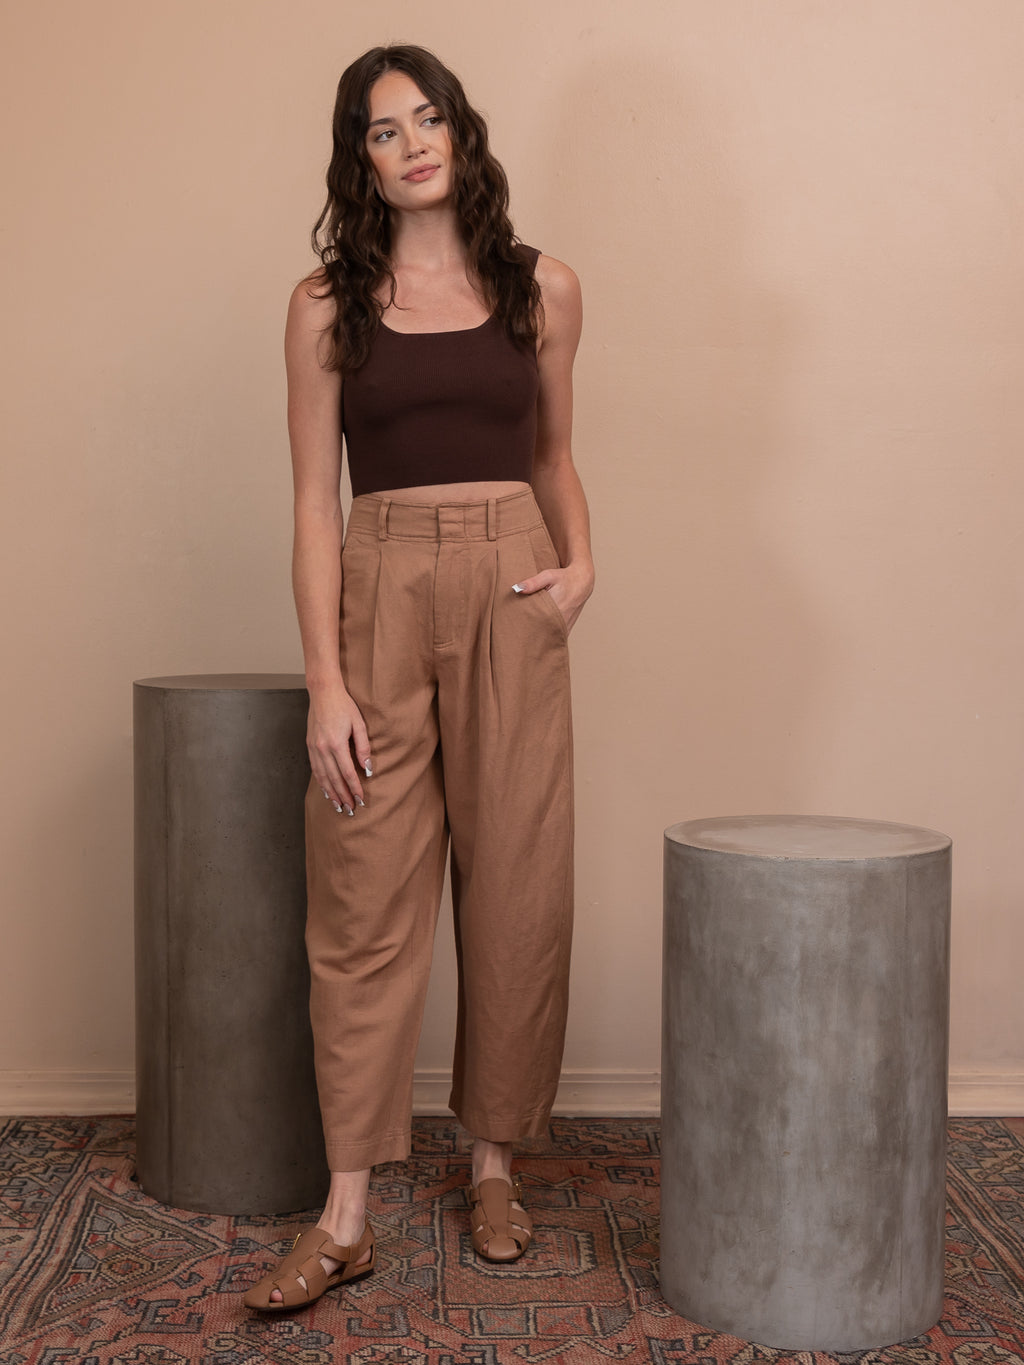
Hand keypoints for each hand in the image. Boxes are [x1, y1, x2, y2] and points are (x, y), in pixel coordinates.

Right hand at [307, 681, 370, 815]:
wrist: (323, 692)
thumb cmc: (344, 706)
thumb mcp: (359, 724)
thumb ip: (363, 747)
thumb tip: (367, 768)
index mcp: (336, 744)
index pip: (347, 773)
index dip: (355, 788)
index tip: (361, 800)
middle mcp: (322, 749)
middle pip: (334, 779)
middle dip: (343, 796)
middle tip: (350, 810)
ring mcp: (314, 748)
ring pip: (323, 777)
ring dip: (331, 793)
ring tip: (338, 806)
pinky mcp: (310, 746)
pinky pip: (315, 769)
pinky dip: (321, 782)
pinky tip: (326, 790)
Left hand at [513, 559, 593, 633]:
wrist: (582, 583)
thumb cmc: (564, 578)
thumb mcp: (548, 576)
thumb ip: (533, 582)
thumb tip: (517, 588)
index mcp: (554, 607)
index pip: (534, 621)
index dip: (522, 625)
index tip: (512, 626)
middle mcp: (560, 620)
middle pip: (539, 632)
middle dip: (527, 633)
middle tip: (514, 634)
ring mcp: (564, 627)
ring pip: (547, 637)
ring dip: (536, 637)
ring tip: (524, 637)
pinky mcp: (566, 630)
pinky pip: (553, 638)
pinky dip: (545, 638)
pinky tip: (536, 637)